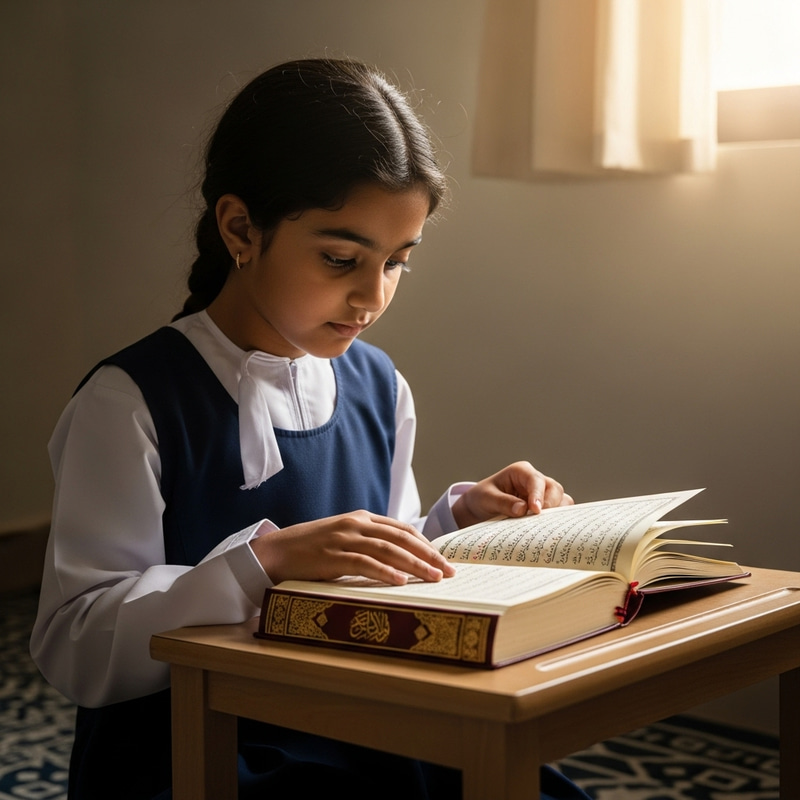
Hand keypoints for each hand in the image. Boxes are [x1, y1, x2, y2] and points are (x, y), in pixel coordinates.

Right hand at [250, 510, 455, 585]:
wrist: (276, 551)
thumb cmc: (311, 548)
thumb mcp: (343, 537)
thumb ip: (367, 541)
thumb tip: (398, 558)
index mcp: (361, 518)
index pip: (402, 529)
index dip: (425, 543)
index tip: (443, 559)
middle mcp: (356, 524)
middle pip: (401, 538)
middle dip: (429, 554)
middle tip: (449, 571)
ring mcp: (345, 539)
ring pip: (389, 550)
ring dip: (415, 564)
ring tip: (434, 578)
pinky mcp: (333, 556)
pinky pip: (365, 564)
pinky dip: (385, 572)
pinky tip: (401, 581)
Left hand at [451, 461, 572, 528]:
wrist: (481, 508)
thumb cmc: (483, 497)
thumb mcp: (486, 498)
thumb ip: (503, 502)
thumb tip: (522, 510)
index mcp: (521, 471)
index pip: (536, 480)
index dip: (538, 494)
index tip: (535, 510)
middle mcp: (536, 481)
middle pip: (555, 489)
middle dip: (551, 505)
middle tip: (540, 522)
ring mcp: (543, 494)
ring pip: (562, 500)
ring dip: (558, 515)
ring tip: (546, 529)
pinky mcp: (546, 508)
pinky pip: (560, 513)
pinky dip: (557, 522)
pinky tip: (549, 533)